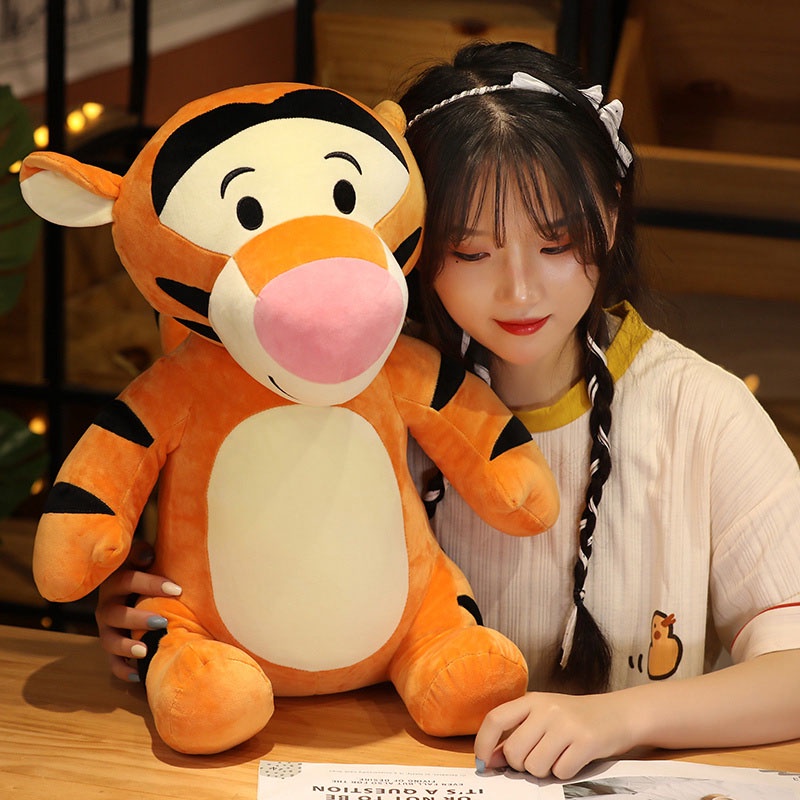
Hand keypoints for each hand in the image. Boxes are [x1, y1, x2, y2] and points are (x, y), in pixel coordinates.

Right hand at [95, 539, 181, 681]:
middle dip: (138, 619)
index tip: (177, 589)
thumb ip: (141, 553)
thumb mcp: (140, 557)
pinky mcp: (111, 645)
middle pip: (116, 614)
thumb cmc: (142, 569)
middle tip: (163, 622)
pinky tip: (138, 676)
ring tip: (144, 653)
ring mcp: (106, 629)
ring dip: (126, 647)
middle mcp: (107, 606)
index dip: (151, 584)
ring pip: (109, 640)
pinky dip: (123, 670)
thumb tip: (148, 556)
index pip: (129, 580)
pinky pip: (111, 662)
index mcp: (115, 582)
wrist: (126, 588)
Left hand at [474, 691, 638, 779]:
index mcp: (531, 700)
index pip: (495, 719)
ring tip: (557, 756)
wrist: (616, 713)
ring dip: (543, 770)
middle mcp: (547, 709)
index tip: (483, 762)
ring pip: (535, 766)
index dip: (483, 744)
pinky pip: (560, 772)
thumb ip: (515, 734)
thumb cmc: (573, 718)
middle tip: (536, 758)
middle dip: (520, 765)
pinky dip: (564, 772)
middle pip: (514, 752)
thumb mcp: (541, 717)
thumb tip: (489, 759)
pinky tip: (573, 758)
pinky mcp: (586, 742)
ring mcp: (566, 724)